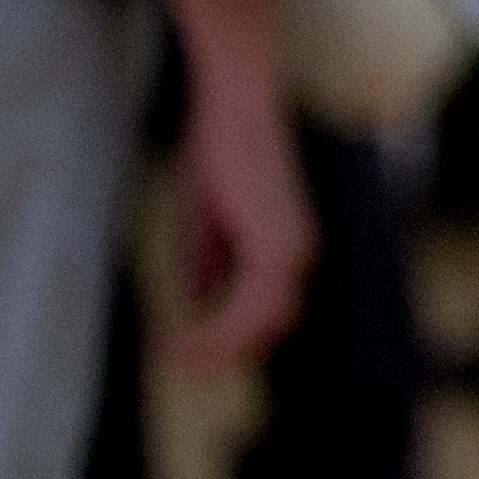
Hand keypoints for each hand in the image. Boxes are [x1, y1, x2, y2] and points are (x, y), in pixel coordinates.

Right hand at [157, 0, 317, 374]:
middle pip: (269, 325)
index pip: (269, 311)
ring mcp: (292, 250)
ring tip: (179, 363)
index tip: (191, 358)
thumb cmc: (223, 155)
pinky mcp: (275, 245)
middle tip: (181, 369)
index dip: (232, 340)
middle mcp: (299, 252)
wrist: (236, 109)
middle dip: (225, 353)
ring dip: (219, 348)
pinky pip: (250, 307)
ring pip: (260, 323)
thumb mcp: (207, 222)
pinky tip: (186, 342)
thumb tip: (200, 305)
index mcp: (288, 246)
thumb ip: (210, 264)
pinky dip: (220, 332)